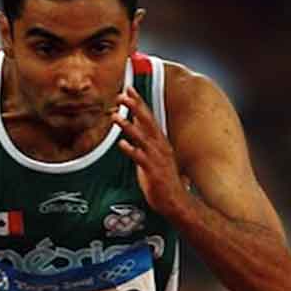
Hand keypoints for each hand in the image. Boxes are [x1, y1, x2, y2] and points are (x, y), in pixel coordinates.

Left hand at [111, 86, 188, 216]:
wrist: (176, 201)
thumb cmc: (163, 180)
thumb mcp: (152, 156)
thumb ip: (143, 142)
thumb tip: (133, 130)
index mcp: (160, 141)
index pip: (148, 117)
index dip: (138, 103)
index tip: (128, 88)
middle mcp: (160, 146)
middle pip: (147, 122)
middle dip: (135, 107)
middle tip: (121, 94)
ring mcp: (157, 158)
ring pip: (141, 137)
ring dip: (128, 125)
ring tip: (115, 116)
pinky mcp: (152, 171)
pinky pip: (140, 158)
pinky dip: (131, 150)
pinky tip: (121, 144)